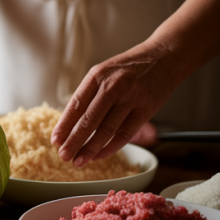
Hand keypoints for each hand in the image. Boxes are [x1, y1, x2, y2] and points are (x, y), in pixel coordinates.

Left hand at [50, 40, 182, 165]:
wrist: (163, 57)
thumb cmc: (129, 69)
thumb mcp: (104, 73)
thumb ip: (89, 95)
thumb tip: (70, 125)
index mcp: (97, 76)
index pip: (76, 105)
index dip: (64, 125)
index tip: (55, 140)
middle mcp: (112, 86)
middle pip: (89, 120)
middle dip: (74, 141)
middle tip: (64, 155)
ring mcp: (131, 98)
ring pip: (107, 130)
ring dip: (90, 148)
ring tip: (79, 161)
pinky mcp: (146, 109)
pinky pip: (125, 133)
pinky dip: (111, 147)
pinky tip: (100, 155)